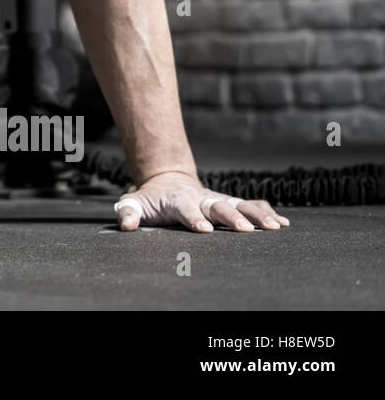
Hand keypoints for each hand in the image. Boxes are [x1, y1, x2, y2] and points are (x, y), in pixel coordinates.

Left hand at [114, 171, 290, 232]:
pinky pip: (251, 205)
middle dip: (232, 218)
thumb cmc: (151, 198)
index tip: (204, 230)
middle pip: (218, 207)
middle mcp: (202, 198)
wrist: (167, 179)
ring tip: (275, 227)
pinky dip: (267, 211)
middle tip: (246, 230)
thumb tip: (126, 225)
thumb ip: (128, 212)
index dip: (194, 219)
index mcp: (179, 200)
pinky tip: (284, 223)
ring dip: (257, 215)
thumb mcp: (135, 202)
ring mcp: (218, 199)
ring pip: (240, 204)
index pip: (186, 210)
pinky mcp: (229, 202)